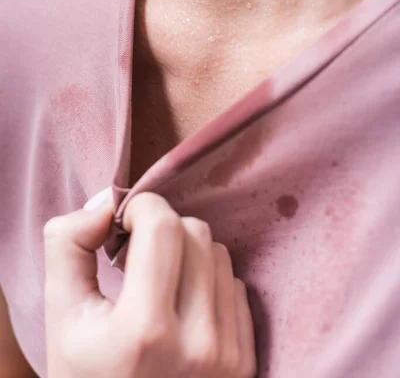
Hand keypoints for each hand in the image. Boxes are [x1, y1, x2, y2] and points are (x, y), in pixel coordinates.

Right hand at [44, 192, 256, 377]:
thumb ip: (67, 248)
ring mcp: (227, 357)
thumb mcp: (61, 318)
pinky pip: (235, 286)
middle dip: (161, 230)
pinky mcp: (246, 363)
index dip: (140, 208)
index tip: (122, 227)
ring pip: (218, 254)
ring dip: (186, 254)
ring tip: (158, 284)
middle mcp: (196, 345)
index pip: (163, 226)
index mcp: (144, 331)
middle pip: (195, 232)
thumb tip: (105, 205)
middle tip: (135, 258)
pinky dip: (207, 283)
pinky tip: (181, 308)